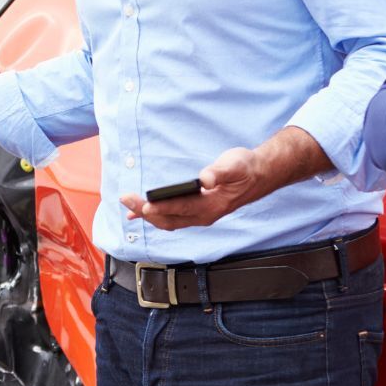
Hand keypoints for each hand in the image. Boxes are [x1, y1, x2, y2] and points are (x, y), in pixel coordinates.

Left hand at [119, 146, 266, 231]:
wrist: (260, 175)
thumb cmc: (245, 168)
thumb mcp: (235, 164)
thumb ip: (219, 172)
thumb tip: (206, 178)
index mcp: (211, 205)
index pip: (180, 208)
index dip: (160, 207)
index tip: (143, 204)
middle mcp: (204, 216)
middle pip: (169, 218)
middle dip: (145, 211)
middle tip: (125, 198)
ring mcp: (200, 216)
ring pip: (168, 222)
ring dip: (148, 215)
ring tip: (128, 206)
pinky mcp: (197, 212)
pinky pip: (172, 218)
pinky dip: (155, 216)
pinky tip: (141, 212)